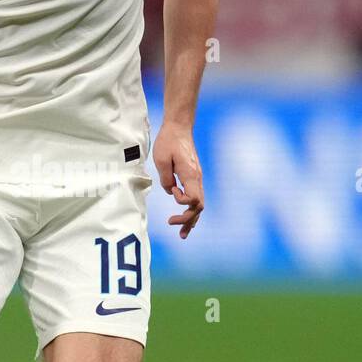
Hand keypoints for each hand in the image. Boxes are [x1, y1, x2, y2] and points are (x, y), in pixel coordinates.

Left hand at [153, 123, 203, 238]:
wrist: (179, 128)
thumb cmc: (169, 141)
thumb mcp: (161, 159)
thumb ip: (166, 179)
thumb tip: (170, 191)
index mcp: (191, 175)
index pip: (193, 199)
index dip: (181, 201)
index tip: (172, 191)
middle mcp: (197, 178)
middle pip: (199, 207)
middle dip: (189, 221)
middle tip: (177, 232)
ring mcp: (197, 178)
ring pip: (199, 204)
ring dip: (191, 220)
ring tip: (183, 234)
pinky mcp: (193, 177)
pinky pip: (197, 198)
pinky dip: (192, 210)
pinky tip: (186, 219)